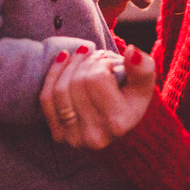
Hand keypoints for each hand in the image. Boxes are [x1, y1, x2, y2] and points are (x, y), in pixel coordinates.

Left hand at [40, 45, 155, 148]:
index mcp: (119, 123)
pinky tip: (63, 60)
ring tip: (80, 56)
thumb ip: (142, 67)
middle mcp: (96, 136)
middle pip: (78, 83)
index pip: (97, 78)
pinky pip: (46, 99)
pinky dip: (53, 75)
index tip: (109, 62)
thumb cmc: (131, 98)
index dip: (102, 62)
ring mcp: (74, 138)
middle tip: (95, 55)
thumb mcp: (143, 83)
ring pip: (59, 90)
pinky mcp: (59, 135)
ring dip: (68, 66)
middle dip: (85, 62)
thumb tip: (131, 52)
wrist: (118, 122)